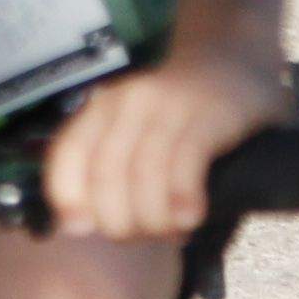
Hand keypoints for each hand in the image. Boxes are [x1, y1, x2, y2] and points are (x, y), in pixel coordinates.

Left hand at [33, 50, 289, 246]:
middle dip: (121, 223)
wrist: (232, 60)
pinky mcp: (207, 113)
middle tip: (145, 238)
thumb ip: (110, 170)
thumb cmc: (178, 114)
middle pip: (105, 176)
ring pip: (143, 174)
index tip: (82, 230)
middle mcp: (126, 103)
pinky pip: (184, 163)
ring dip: (154, 219)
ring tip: (171, 234)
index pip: (66, 157)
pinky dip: (181, 200)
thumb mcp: (134, 132)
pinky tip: (190, 219)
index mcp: (100, 110)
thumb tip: (79, 227)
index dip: (68, 199)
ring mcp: (167, 105)